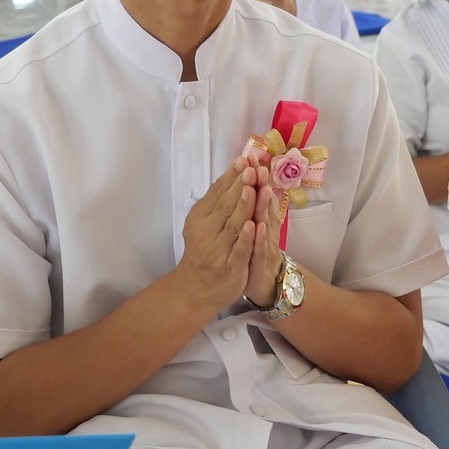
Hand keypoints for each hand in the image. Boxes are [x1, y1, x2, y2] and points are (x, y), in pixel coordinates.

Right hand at [175, 158, 261, 316]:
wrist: (196, 288)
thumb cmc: (204, 250)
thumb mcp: (205, 223)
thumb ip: (216, 202)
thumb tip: (231, 174)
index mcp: (201, 218)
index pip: (218, 193)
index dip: (231, 177)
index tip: (244, 160)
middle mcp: (207, 232)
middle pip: (225, 206)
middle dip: (239, 186)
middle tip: (250, 168)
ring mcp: (218, 250)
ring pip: (232, 225)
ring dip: (243, 206)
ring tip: (252, 188)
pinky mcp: (230, 267)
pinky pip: (238, 250)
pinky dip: (245, 238)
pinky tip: (252, 226)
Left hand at [242, 165, 285, 308]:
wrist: (263, 281)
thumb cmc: (257, 248)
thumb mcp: (258, 223)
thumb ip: (259, 202)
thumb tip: (258, 177)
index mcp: (263, 215)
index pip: (260, 192)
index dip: (257, 176)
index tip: (252, 157)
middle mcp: (267, 226)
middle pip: (264, 204)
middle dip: (261, 185)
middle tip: (259, 167)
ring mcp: (265, 244)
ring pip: (265, 223)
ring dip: (264, 206)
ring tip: (262, 188)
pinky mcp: (261, 262)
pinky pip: (260, 248)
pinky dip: (259, 237)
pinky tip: (257, 226)